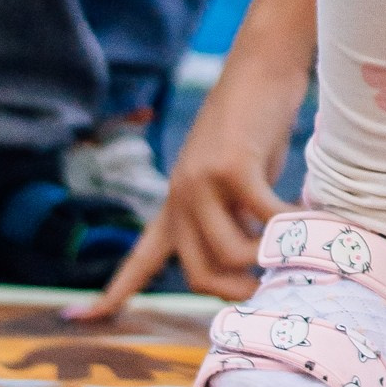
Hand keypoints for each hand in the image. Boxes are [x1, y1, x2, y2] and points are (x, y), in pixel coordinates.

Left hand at [64, 0, 316, 320]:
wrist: (261, 67)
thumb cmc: (254, 123)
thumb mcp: (234, 180)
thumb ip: (234, 218)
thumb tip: (255, 264)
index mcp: (175, 204)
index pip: (139, 260)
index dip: (109, 294)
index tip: (71, 319)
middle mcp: (181, 197)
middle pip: (199, 275)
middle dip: (237, 292)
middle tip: (270, 289)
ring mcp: (202, 182)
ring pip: (233, 255)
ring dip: (270, 261)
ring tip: (297, 247)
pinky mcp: (232, 168)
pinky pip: (267, 220)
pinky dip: (295, 228)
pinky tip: (314, 219)